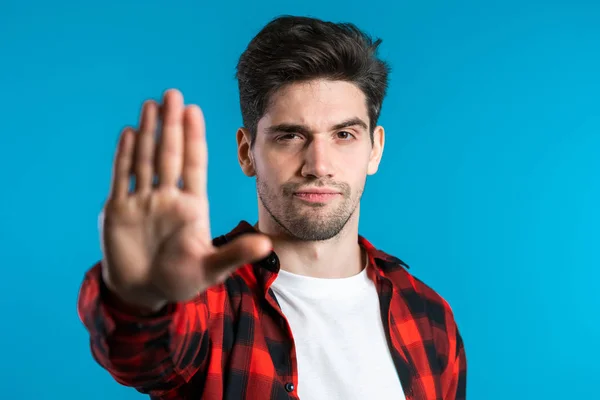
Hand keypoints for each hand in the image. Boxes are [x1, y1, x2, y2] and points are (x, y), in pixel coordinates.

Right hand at [100, 89, 271, 310]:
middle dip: (170, 125)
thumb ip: (235, 254)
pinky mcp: (119, 210)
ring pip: (145, 159)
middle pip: (169, 154)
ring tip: (152, 105)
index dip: (193, 138)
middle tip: (173, 94)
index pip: (193, 165)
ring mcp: (143, 201)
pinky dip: (124, 156)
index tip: (194, 111)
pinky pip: (122, 177)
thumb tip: (268, 245)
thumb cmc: (180, 281)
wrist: (144, 293)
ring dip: (148, 133)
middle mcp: (168, 197)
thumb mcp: (210, 269)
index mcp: (192, 206)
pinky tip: (130, 133)